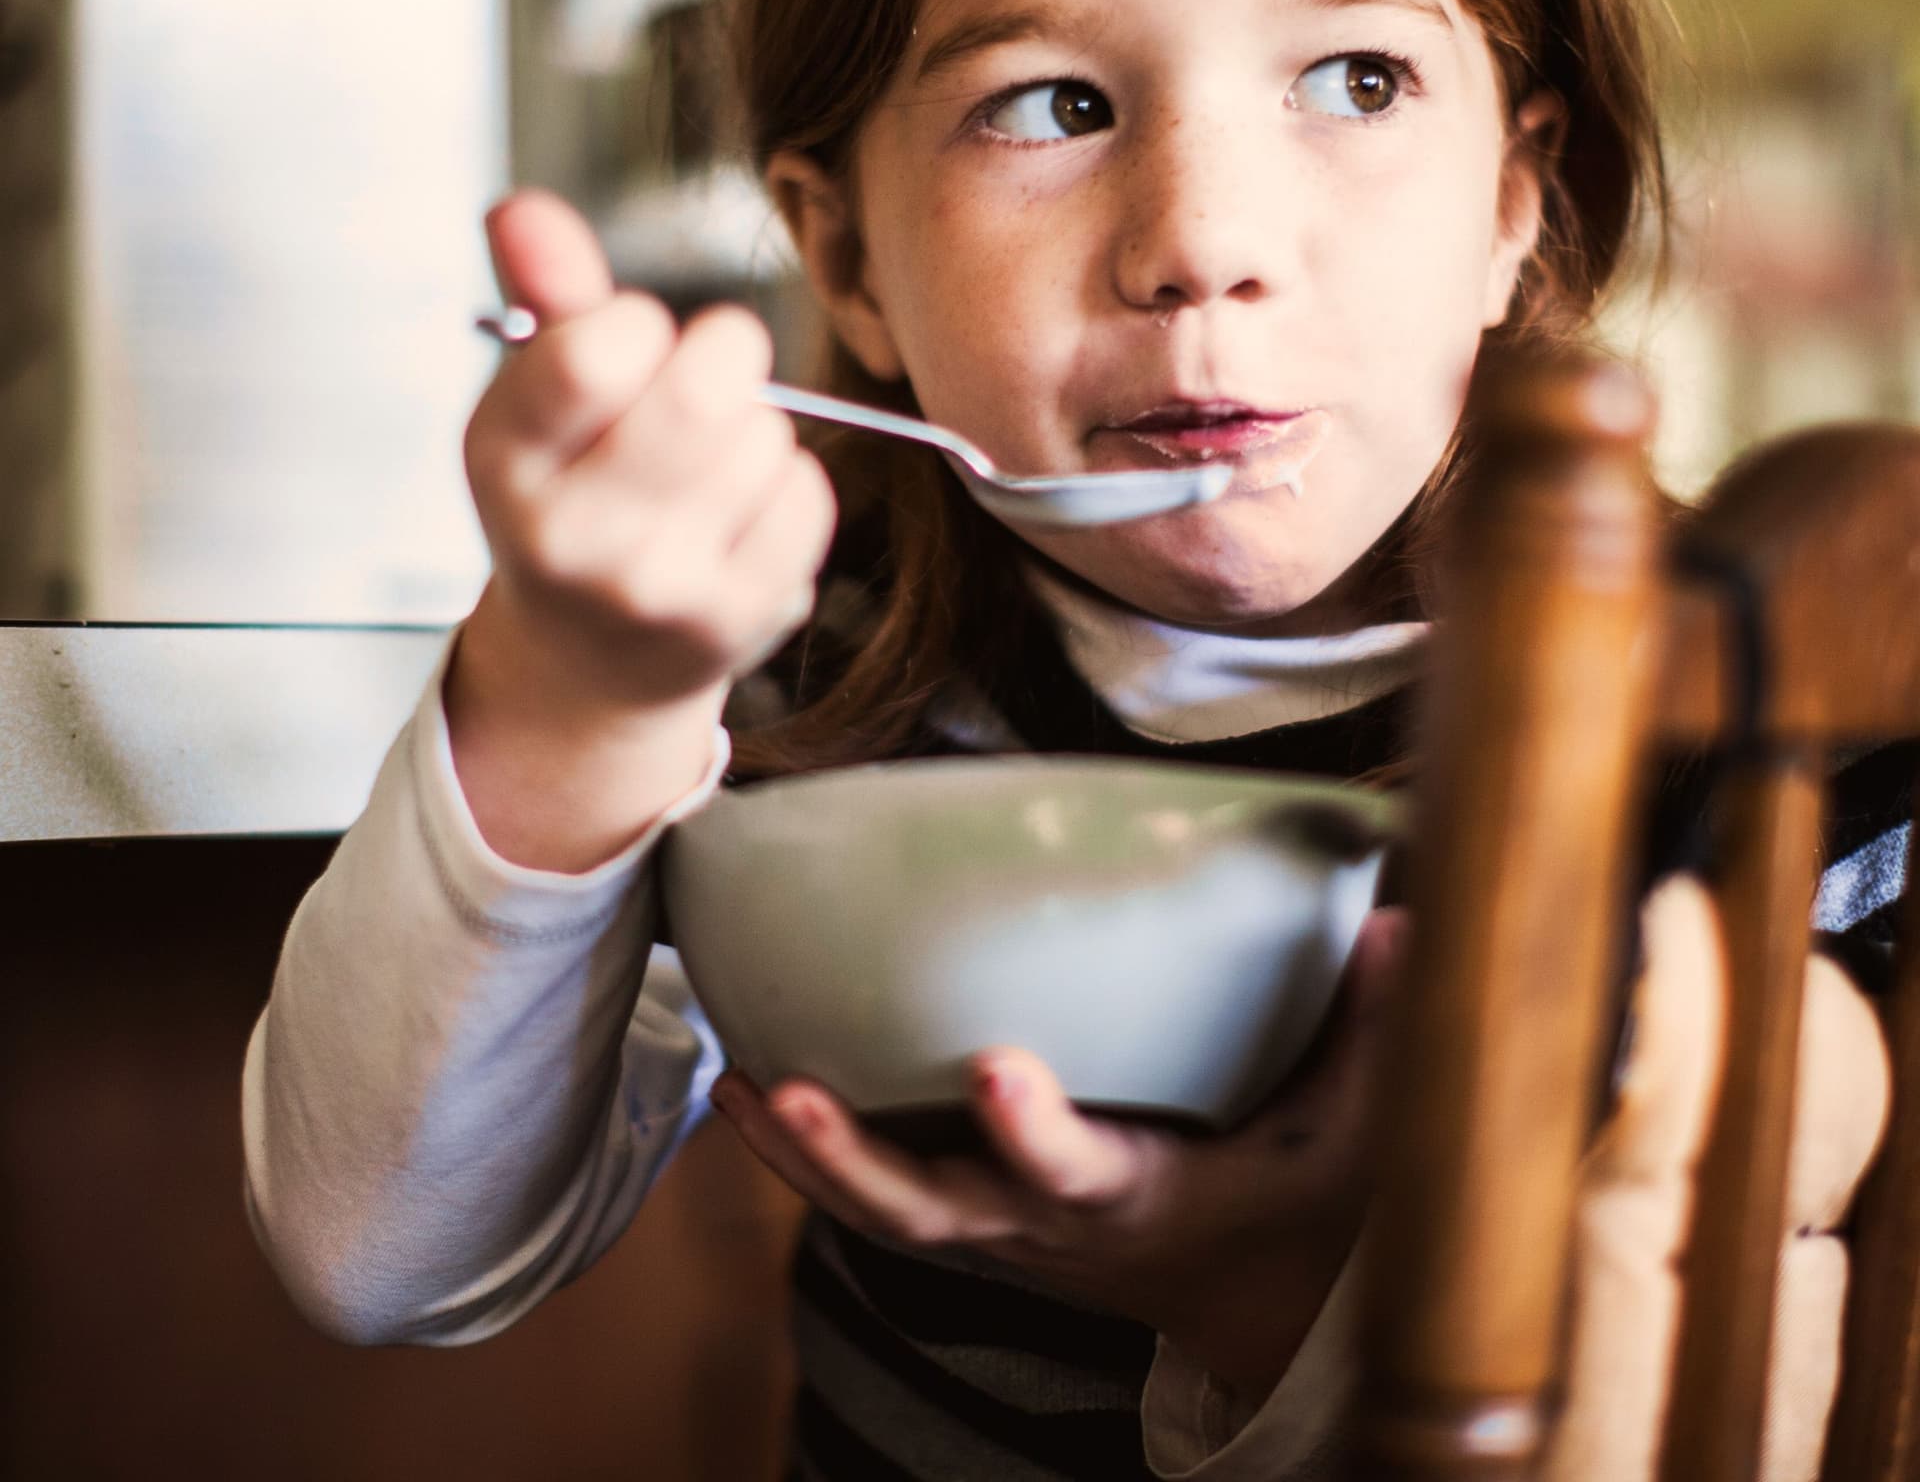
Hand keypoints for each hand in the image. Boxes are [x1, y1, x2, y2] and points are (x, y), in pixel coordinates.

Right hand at [447, 191, 835, 868]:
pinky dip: (788, 486)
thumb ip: (546, 296)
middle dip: (721, 359)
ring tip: (704, 471)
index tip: (628, 347)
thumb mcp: (538, 400)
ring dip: (752, 430)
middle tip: (699, 386)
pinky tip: (740, 515)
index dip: (638, 324)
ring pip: (765, 435)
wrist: (592, 663)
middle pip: (704, 390)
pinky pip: (807, 494)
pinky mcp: (732, 621)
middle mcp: (570, 536)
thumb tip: (522, 208)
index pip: (595, 349)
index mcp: (504, 458)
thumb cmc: (575, 497)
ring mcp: (655, 589)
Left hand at [711, 907, 1407, 1404]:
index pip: (1079, 1177)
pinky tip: (743, 1093)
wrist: (1249, 1304)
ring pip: (878, 1213)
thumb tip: (1406, 921)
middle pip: (929, 1214)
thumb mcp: (1359, 1137)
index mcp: (1141, 1197)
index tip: (995, 1068)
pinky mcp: (973, 1217)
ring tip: (737, 1086)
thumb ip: (1377, 1031)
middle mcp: (1047, 1225)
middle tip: (784, 1093)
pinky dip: (801, 1159)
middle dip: (854, 1162)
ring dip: (797, 1161)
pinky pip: (873, 1196)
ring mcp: (997, 1232)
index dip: (1035, 1135)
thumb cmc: (1296, 1201)